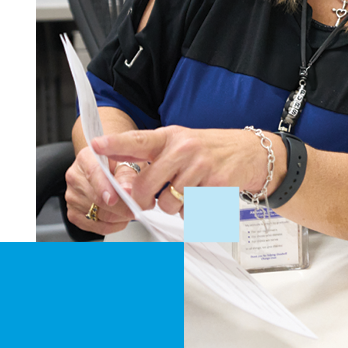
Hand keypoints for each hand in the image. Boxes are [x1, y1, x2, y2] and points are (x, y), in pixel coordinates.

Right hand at [64, 146, 138, 235]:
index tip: (114, 199)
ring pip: (98, 215)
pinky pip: (94, 226)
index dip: (104, 188)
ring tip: (133, 210)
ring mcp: (72, 197)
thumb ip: (127, 174)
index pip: (93, 173)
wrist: (107, 167)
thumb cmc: (119, 162)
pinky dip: (112, 226)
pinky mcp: (73, 213)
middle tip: (140, 207)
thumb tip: (126, 190)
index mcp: (86, 158)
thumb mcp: (128, 160)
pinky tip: (122, 218)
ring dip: (120, 217)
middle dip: (122, 206)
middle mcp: (75, 177)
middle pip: (96, 199)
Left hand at [91, 126, 277, 216]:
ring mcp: (201, 166)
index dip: (115, 144)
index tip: (96, 145)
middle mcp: (185, 148)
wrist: (252, 153)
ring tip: (187, 193)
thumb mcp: (181, 142)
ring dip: (173, 206)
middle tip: (152, 198)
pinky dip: (193, 211)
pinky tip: (203, 196)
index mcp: (172, 136)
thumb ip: (152, 153)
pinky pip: (191, 210)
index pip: (138, 140)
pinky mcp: (216, 184)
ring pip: (167, 203)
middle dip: (144, 199)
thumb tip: (117, 167)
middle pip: (146, 185)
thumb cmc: (212, 150)